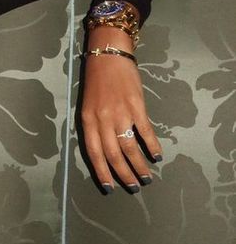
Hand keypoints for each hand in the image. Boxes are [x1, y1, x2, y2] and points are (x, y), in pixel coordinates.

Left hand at [80, 27, 162, 193]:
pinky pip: (145, 131)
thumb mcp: (88, 106)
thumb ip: (94, 126)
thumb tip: (104, 150)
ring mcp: (120, 113)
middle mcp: (102, 120)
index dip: (101, 172)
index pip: (93, 153)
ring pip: (129, 147)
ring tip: (146, 178)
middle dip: (123, 174)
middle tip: (133, 186)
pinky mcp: (136, 106)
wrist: (108, 56)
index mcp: (87, 120)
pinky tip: (156, 156)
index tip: (109, 187)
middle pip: (113, 154)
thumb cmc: (97, 81)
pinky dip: (151, 145)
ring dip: (138, 165)